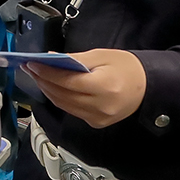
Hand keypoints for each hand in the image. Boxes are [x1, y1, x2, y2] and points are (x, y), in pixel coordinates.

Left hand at [24, 49, 146, 128]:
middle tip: (30, 69)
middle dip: (44, 81)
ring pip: (64, 106)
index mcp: (104, 87)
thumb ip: (75, 59)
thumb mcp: (102, 56)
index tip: (32, 64)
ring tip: (38, 77)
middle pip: (62, 96)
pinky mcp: (97, 124)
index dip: (47, 73)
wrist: (149, 87)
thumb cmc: (127, 67)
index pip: (67, 82)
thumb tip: (49, 59)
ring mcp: (98, 118)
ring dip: (48, 92)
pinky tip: (53, 88)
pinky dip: (60, 99)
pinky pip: (73, 111)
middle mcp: (100, 106)